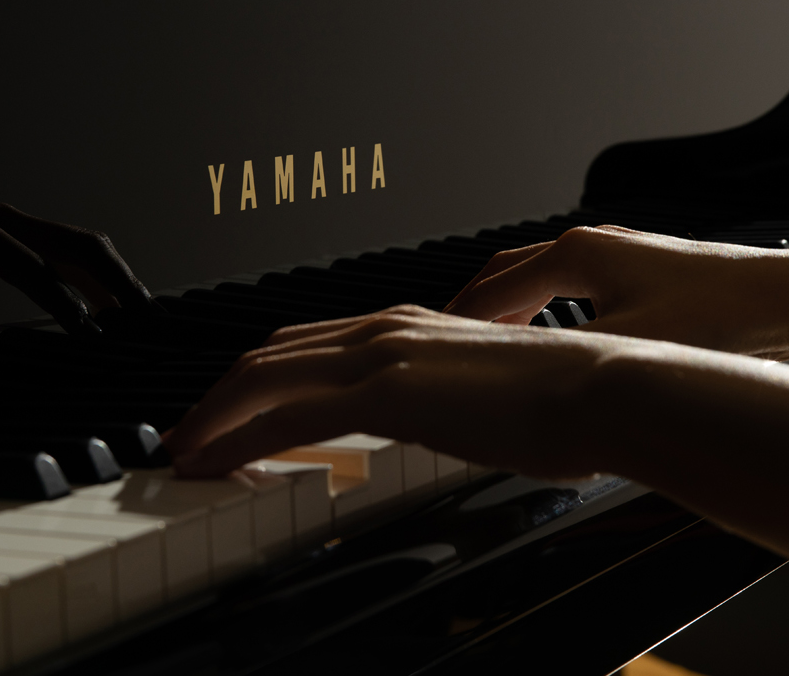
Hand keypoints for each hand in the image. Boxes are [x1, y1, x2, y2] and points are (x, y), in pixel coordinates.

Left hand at [165, 304, 645, 478]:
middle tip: (186, 435)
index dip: (258, 381)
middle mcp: (385, 329)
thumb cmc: (567, 401)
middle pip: (270, 355)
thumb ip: (452, 403)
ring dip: (213, 415)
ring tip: (182, 452)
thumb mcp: (491, 396)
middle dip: (218, 395)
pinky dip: (237, 434)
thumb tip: (444, 426)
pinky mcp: (385, 391)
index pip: (309, 348)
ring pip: (262, 376)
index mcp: (410, 329)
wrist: (606, 390)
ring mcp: (381, 354)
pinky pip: (287, 413)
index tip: (229, 415)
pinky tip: (217, 460)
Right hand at [445, 226, 788, 359]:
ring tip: (493, 340)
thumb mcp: (627, 352)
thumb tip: (514, 386)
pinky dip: (548, 306)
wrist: (787, 297)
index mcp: (575, 256)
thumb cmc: (721, 317)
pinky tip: (560, 334)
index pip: (491, 287)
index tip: (429, 341)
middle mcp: (593, 244)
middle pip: (510, 271)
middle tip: (446, 337)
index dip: (456, 319)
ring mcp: (621, 253)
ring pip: (544, 275)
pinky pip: (575, 283)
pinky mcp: (646, 269)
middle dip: (475, 305)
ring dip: (513, 306)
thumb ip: (562, 366)